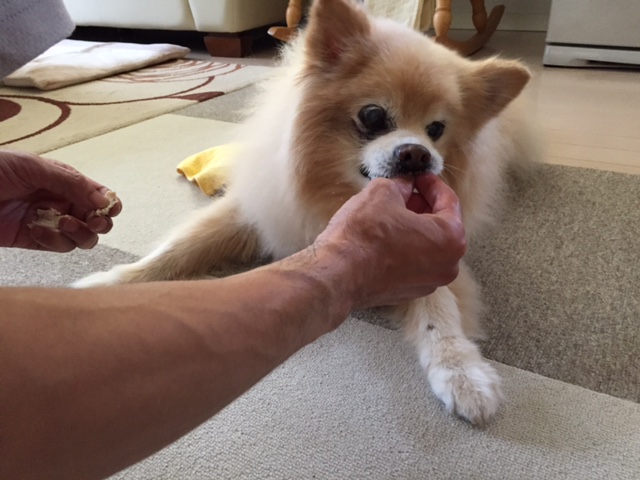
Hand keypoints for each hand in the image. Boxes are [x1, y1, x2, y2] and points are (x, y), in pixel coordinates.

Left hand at [0, 150, 121, 251]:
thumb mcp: (34, 167)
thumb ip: (71, 182)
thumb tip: (103, 199)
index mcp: (63, 180)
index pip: (97, 194)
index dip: (108, 203)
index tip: (108, 208)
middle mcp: (61, 201)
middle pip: (96, 219)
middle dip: (99, 222)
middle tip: (93, 221)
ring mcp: (50, 222)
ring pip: (83, 237)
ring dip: (80, 233)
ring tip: (63, 224)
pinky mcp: (35, 240)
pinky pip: (59, 247)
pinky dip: (54, 241)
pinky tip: (38, 230)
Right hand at [315, 174, 465, 308]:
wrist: (338, 273)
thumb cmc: (363, 235)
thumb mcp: (383, 192)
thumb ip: (401, 185)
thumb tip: (404, 186)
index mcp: (450, 239)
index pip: (449, 201)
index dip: (431, 184)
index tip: (419, 177)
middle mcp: (446, 266)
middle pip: (441, 226)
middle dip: (423, 206)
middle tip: (405, 192)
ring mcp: (428, 283)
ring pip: (427, 247)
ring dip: (413, 228)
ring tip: (391, 213)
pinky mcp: (407, 292)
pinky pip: (412, 263)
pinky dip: (404, 248)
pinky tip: (384, 237)